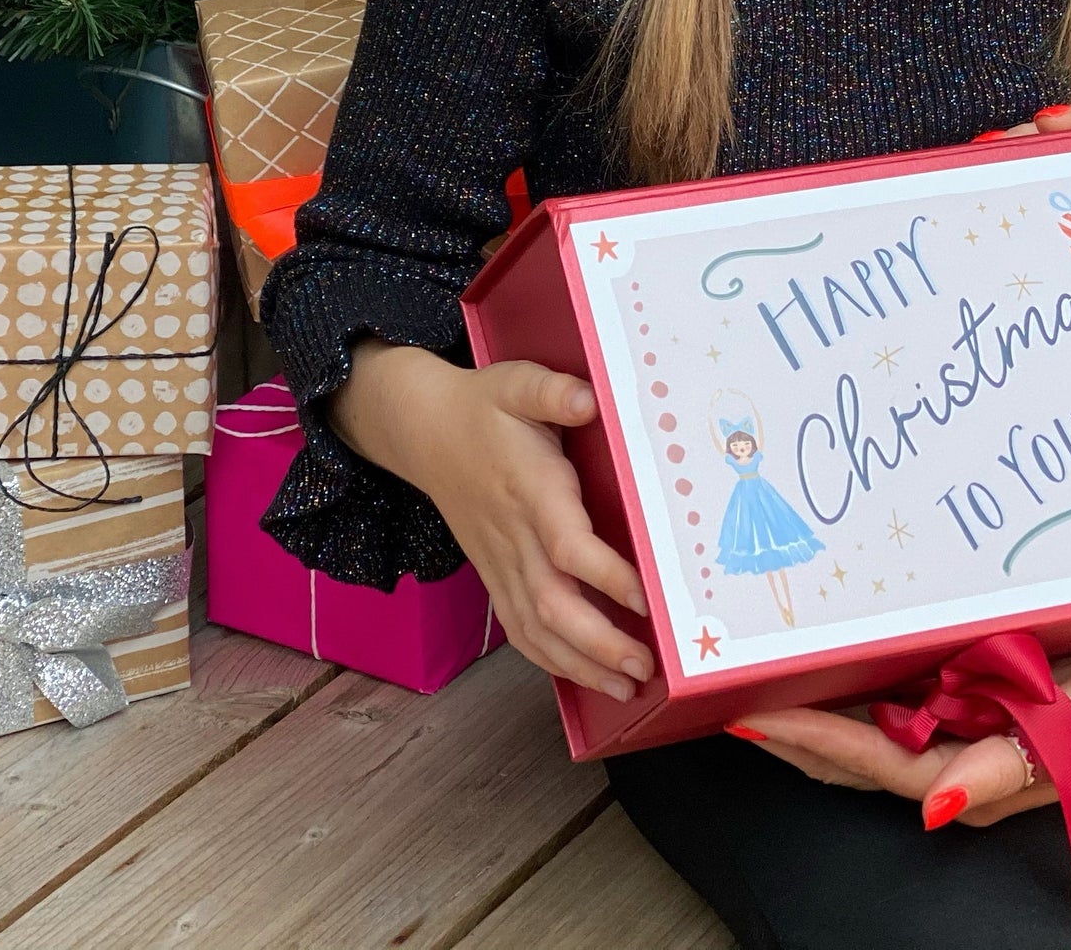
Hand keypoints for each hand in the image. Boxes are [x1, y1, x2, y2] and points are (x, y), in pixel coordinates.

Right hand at [331, 340, 652, 698]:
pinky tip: (583, 676)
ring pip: (537, 628)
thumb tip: (588, 399)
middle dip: (600, 643)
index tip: (646, 599)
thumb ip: (554, 391)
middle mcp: (515, 537)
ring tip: (627, 687)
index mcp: (531, 492)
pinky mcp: (494, 574)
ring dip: (580, 663)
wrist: (424, 431)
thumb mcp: (517, 383)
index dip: (607, 576)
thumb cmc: (483, 407)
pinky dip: (549, 659)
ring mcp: (501, 562)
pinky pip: (519, 627)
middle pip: (554, 605)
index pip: (569, 546)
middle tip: (645, 666)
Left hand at [732, 637, 1070, 827]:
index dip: (814, 740)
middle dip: (793, 728)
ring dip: (818, 706)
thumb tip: (937, 803)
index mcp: (976, 776)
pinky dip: (862, 681)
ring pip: (872, 726)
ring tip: (761, 674)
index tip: (758, 716)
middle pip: (856, 753)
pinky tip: (836, 654)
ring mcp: (966, 731)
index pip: (874, 762)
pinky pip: (906, 695)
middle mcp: (959, 760)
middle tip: (729, 692)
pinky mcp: (978, 699)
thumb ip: (1012, 766)